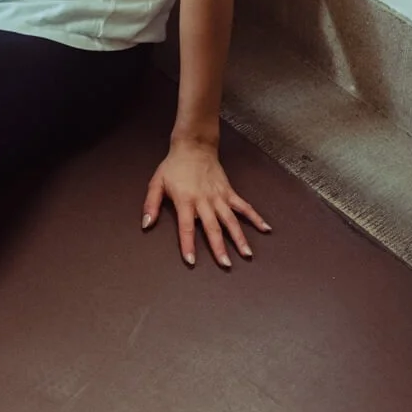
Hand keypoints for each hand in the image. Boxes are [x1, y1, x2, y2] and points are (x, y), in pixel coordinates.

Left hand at [140, 139, 271, 267]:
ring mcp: (219, 196)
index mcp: (185, 200)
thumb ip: (151, 204)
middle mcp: (204, 200)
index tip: (191, 261)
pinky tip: (265, 228)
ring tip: (247, 254)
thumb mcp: (156, 183)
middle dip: (219, 247)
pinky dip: (255, 217)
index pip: (186, 227)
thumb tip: (146, 224)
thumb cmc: (173, 166)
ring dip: (239, 237)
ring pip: (230, 220)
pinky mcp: (229, 191)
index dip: (188, 245)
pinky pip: (243, 206)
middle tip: (225, 265)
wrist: (193, 146)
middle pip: (212, 227)